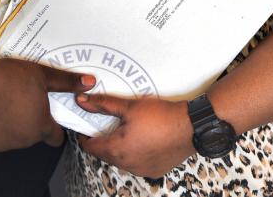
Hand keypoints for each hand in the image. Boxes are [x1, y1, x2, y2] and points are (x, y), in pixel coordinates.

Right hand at [0, 58, 93, 152]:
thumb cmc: (9, 81)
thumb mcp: (41, 75)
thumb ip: (66, 82)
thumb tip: (90, 82)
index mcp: (42, 125)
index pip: (56, 138)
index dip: (54, 128)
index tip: (49, 116)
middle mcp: (27, 139)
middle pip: (35, 134)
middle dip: (31, 121)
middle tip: (23, 100)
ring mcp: (7, 144)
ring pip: (16, 136)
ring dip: (14, 124)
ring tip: (6, 102)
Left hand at [75, 93, 195, 177]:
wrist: (190, 127)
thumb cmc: (160, 117)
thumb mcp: (128, 106)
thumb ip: (103, 104)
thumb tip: (82, 100)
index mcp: (116, 150)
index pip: (89, 147)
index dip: (84, 136)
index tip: (86, 126)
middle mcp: (126, 164)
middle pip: (104, 154)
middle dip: (102, 140)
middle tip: (106, 125)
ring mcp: (141, 170)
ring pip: (120, 160)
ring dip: (118, 149)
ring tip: (125, 131)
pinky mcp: (154, 171)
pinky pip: (136, 164)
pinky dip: (134, 154)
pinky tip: (141, 140)